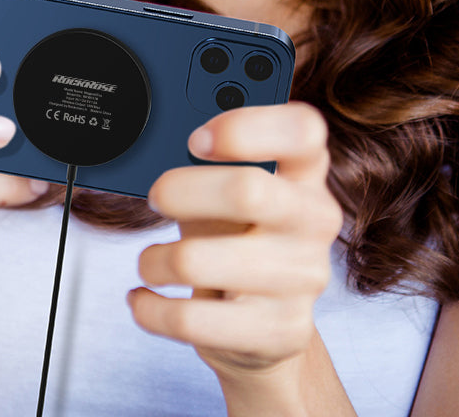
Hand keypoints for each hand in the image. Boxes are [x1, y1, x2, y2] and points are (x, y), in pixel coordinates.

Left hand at [131, 102, 341, 385]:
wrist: (266, 328)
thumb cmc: (238, 238)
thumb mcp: (226, 191)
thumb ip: (205, 162)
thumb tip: (157, 143)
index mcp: (306, 172)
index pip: (302, 129)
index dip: (246, 126)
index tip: (196, 139)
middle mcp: (314, 220)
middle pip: (248, 190)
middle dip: (180, 190)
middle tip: (156, 197)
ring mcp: (303, 279)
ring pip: (200, 261)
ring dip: (156, 260)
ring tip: (150, 261)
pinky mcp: (280, 332)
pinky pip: (192, 319)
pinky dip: (151, 308)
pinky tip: (144, 299)